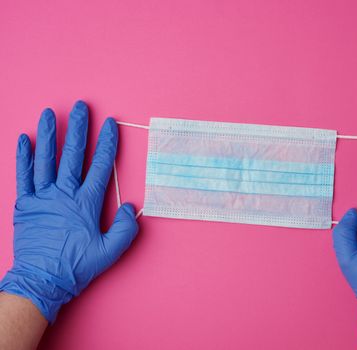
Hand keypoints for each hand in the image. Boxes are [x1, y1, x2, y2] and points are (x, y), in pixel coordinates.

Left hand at [0, 101, 137, 321]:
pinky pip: (23, 176)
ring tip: (50, 113)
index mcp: (86, 202)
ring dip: (49, 135)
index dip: (106, 143)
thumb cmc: (76, 266)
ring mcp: (42, 197)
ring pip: (46, 159)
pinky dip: (23, 157)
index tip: (109, 125)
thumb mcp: (110, 252)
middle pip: (73, 154)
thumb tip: (130, 207)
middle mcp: (64, 193)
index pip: (100, 166)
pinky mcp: (24, 204)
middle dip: (79, 128)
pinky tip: (23, 139)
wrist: (42, 280)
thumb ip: (126, 229)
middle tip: (81, 107)